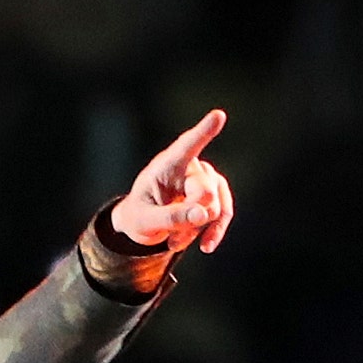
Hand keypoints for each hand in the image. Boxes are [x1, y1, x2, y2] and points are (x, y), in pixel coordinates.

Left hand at [112, 109, 234, 253]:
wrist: (144, 225)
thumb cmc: (139, 216)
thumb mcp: (145, 221)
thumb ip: (171, 217)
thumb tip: (204, 214)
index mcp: (167, 165)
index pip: (187, 146)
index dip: (203, 132)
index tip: (218, 116)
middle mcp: (190, 167)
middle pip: (205, 192)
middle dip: (191, 217)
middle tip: (170, 233)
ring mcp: (206, 179)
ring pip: (215, 207)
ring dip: (196, 229)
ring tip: (173, 242)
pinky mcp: (216, 195)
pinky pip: (223, 214)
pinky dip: (214, 232)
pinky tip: (206, 247)